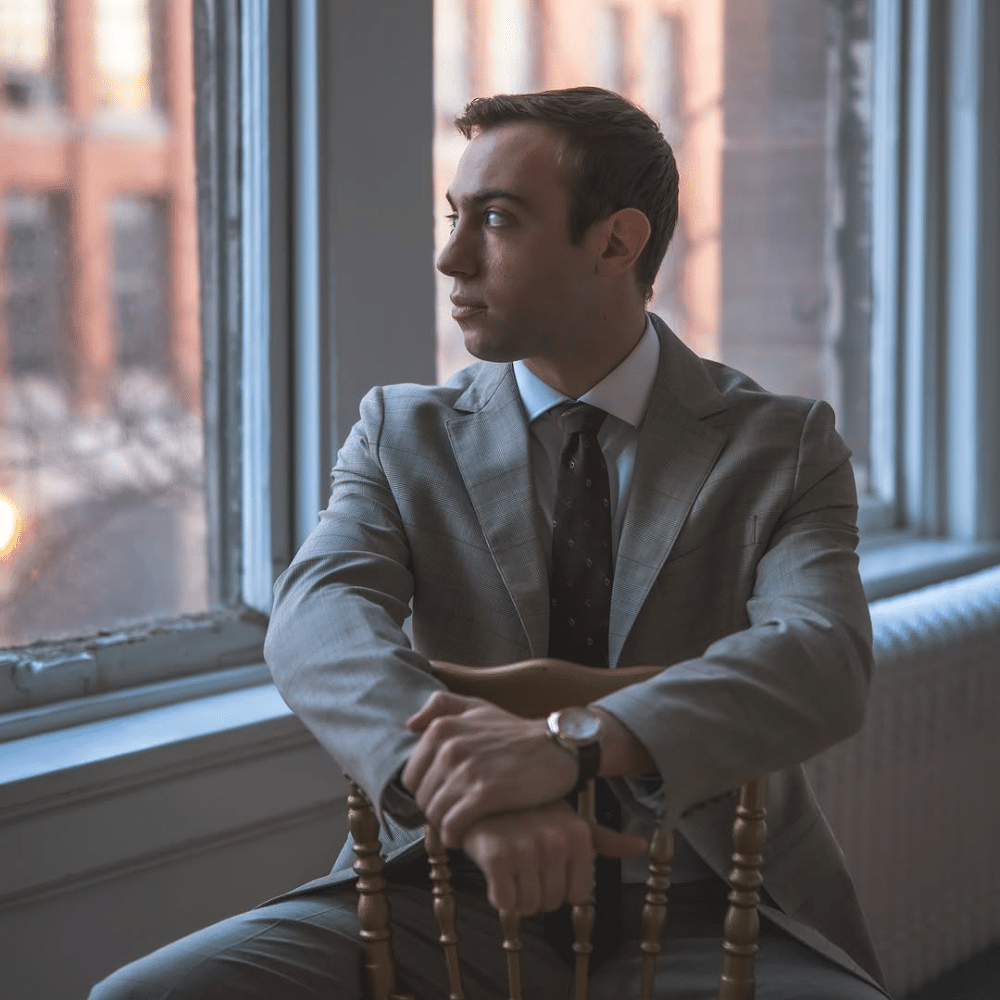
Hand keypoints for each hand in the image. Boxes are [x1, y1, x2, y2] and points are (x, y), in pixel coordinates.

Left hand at [401, 691, 576, 847]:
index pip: (411, 777)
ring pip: (435, 814)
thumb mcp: (477, 707)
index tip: (447, 796)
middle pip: (422, 798)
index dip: (428, 791)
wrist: (557, 747)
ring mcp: (467, 771)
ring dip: (447, 825)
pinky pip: (452, 826)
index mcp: (442, 728)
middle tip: (458, 812)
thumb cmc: (515, 732)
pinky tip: (467, 835)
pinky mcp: (485, 794)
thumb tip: (410, 725)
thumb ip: (441, 706)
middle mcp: (450, 747)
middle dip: (437, 809)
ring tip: (465, 823)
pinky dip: (455, 836)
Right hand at [462, 800, 647, 915]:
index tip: (546, 864)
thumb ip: (605, 839)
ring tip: (510, 863)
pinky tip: (495, 869)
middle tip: (524, 862)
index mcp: (579, 834)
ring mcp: (526, 848)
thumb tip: (640, 846)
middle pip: (551, 903)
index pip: (579, 896)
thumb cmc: (529, 812)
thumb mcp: (570, 821)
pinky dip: (498, 893)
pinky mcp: (497, 856)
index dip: (559, 885)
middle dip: (535, 890)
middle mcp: (557, 841)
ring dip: (516, 893)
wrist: (481, 797)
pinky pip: (505, 902)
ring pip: (528, 906)